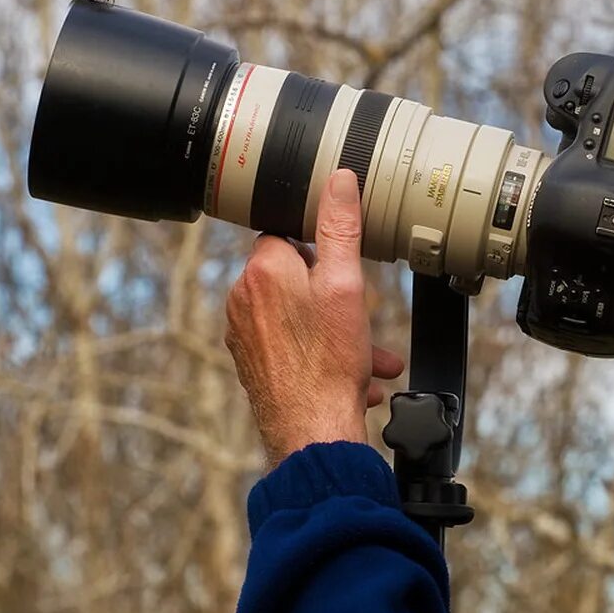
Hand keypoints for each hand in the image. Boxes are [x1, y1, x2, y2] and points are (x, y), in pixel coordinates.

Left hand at [224, 169, 404, 466]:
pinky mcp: (254, 365)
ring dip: (338, 331)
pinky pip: (294, 346)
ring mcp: (245, 335)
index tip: (344, 267)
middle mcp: (243, 299)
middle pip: (296, 277)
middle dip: (337, 296)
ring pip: (300, 316)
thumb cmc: (329, 362)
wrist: (312, 432)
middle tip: (363, 316)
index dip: (321, 248)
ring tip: (370, 355)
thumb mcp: (346, 285)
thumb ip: (340, 228)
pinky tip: (355, 379)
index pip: (287, 233)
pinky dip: (323, 355)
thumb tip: (338, 180)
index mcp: (262, 270)